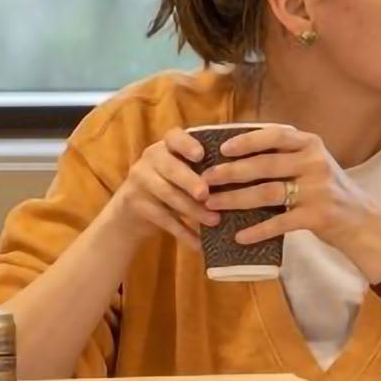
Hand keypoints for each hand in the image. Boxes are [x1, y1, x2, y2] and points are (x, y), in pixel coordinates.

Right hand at [106, 128, 216, 250]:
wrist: (133, 212)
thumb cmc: (174, 185)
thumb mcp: (185, 171)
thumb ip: (207, 168)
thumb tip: (248, 177)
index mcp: (167, 145)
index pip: (174, 137)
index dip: (187, 144)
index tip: (201, 155)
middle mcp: (150, 158)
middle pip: (170, 168)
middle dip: (190, 181)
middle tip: (207, 195)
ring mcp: (139, 181)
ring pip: (167, 194)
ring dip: (192, 210)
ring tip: (215, 221)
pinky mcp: (134, 205)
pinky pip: (163, 219)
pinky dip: (184, 233)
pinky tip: (200, 244)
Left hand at [201, 125, 380, 275]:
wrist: (362, 221)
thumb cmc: (329, 190)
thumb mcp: (313, 163)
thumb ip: (285, 155)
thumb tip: (234, 153)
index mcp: (312, 145)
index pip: (275, 135)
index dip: (247, 140)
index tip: (222, 148)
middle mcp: (316, 163)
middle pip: (265, 165)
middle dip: (230, 172)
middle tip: (205, 180)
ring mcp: (318, 190)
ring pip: (268, 192)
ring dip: (235, 199)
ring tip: (212, 205)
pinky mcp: (318, 216)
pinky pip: (280, 222)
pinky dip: (257, 230)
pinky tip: (239, 236)